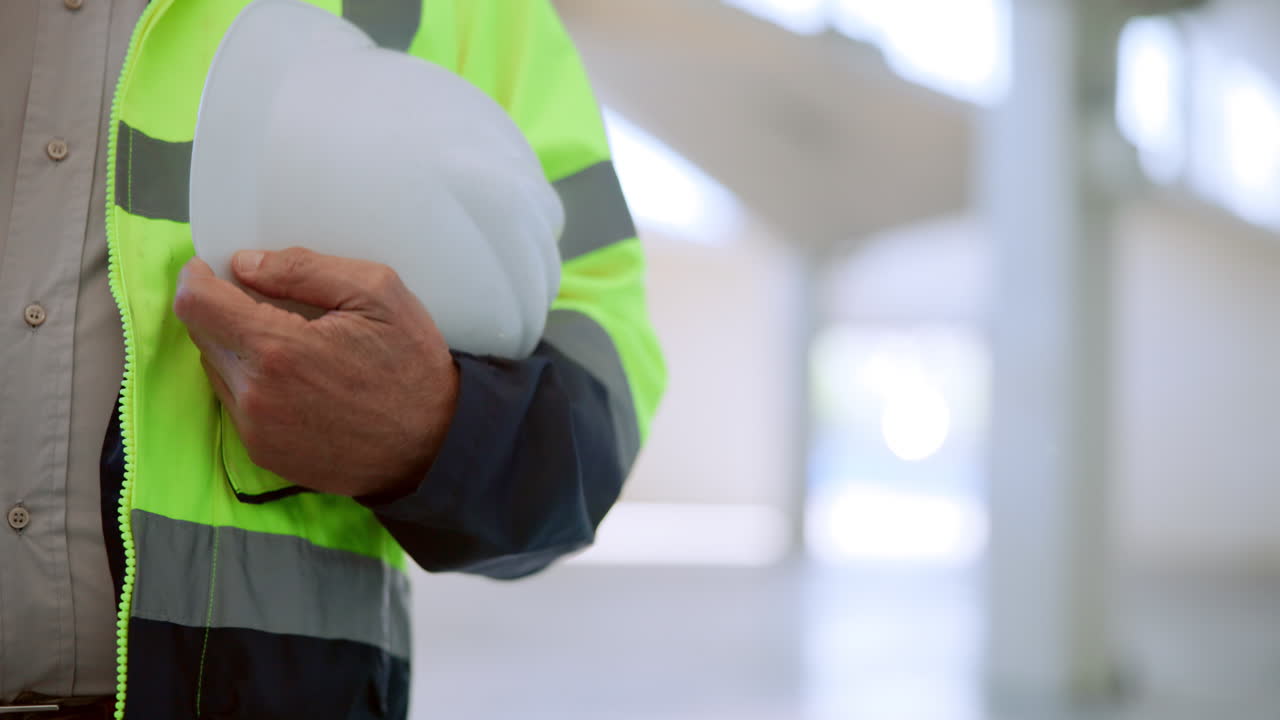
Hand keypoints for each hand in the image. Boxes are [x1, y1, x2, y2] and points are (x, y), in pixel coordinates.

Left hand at [173, 247, 458, 497]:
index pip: (194, 304)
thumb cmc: (413, 365)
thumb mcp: (378, 293)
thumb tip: (244, 265)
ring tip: (293, 348)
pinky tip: (300, 383)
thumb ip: (304, 269)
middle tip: (270, 305)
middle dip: (225, 311)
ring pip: (217, 370)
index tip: (218, 270)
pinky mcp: (263, 453)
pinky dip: (255, 385)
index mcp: (277, 349)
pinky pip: (237, 404)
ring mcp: (256, 429)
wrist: (436, 447)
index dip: (199, 278)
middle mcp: (254, 395)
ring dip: (239, 349)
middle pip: (202, 335)